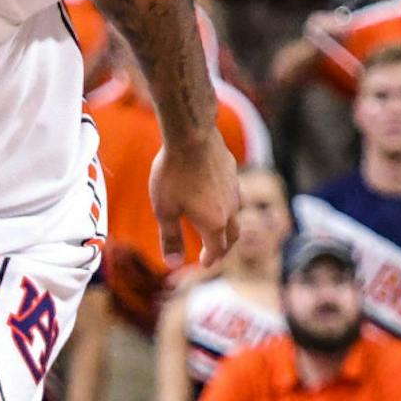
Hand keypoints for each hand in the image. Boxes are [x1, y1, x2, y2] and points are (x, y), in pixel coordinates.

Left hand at [149, 130, 240, 267]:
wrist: (191, 136)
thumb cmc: (174, 174)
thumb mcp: (165, 210)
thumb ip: (170, 238)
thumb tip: (173, 263)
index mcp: (214, 223)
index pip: (217, 250)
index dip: (210, 260)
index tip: (204, 264)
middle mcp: (230, 210)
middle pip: (233, 236)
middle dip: (223, 247)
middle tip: (214, 252)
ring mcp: (234, 189)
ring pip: (235, 214)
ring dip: (226, 225)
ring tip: (215, 225)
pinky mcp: (232, 172)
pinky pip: (232, 194)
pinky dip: (225, 203)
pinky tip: (213, 195)